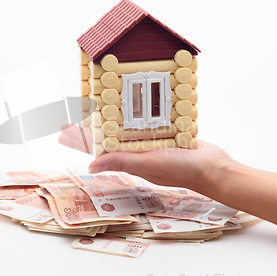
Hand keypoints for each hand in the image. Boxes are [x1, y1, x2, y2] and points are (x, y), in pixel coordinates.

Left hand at [58, 124, 231, 192]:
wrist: (214, 167)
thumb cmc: (183, 169)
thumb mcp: (150, 163)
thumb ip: (122, 161)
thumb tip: (91, 164)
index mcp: (129, 159)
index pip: (97, 148)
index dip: (79, 140)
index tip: (61, 131)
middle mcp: (137, 151)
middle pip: (107, 136)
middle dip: (91, 126)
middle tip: (75, 112)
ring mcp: (151, 143)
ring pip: (125, 128)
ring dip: (112, 118)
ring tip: (98, 107)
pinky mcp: (165, 134)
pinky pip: (145, 124)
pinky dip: (136, 115)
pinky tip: (132, 106)